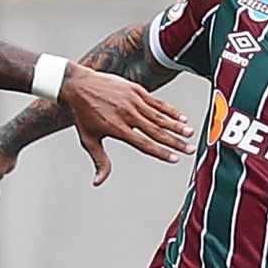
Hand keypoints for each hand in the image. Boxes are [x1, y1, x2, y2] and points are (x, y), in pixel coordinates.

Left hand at [55, 64, 192, 186]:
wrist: (77, 85)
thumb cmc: (82, 114)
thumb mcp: (88, 140)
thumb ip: (99, 161)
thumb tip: (98, 182)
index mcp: (117, 128)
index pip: (143, 144)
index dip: (160, 152)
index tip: (174, 159)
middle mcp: (127, 114)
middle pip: (156, 131)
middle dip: (175, 141)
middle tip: (190, 149)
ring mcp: (132, 101)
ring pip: (159, 116)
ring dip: (176, 125)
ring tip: (190, 133)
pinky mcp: (135, 90)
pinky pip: (156, 102)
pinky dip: (169, 110)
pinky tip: (181, 117)